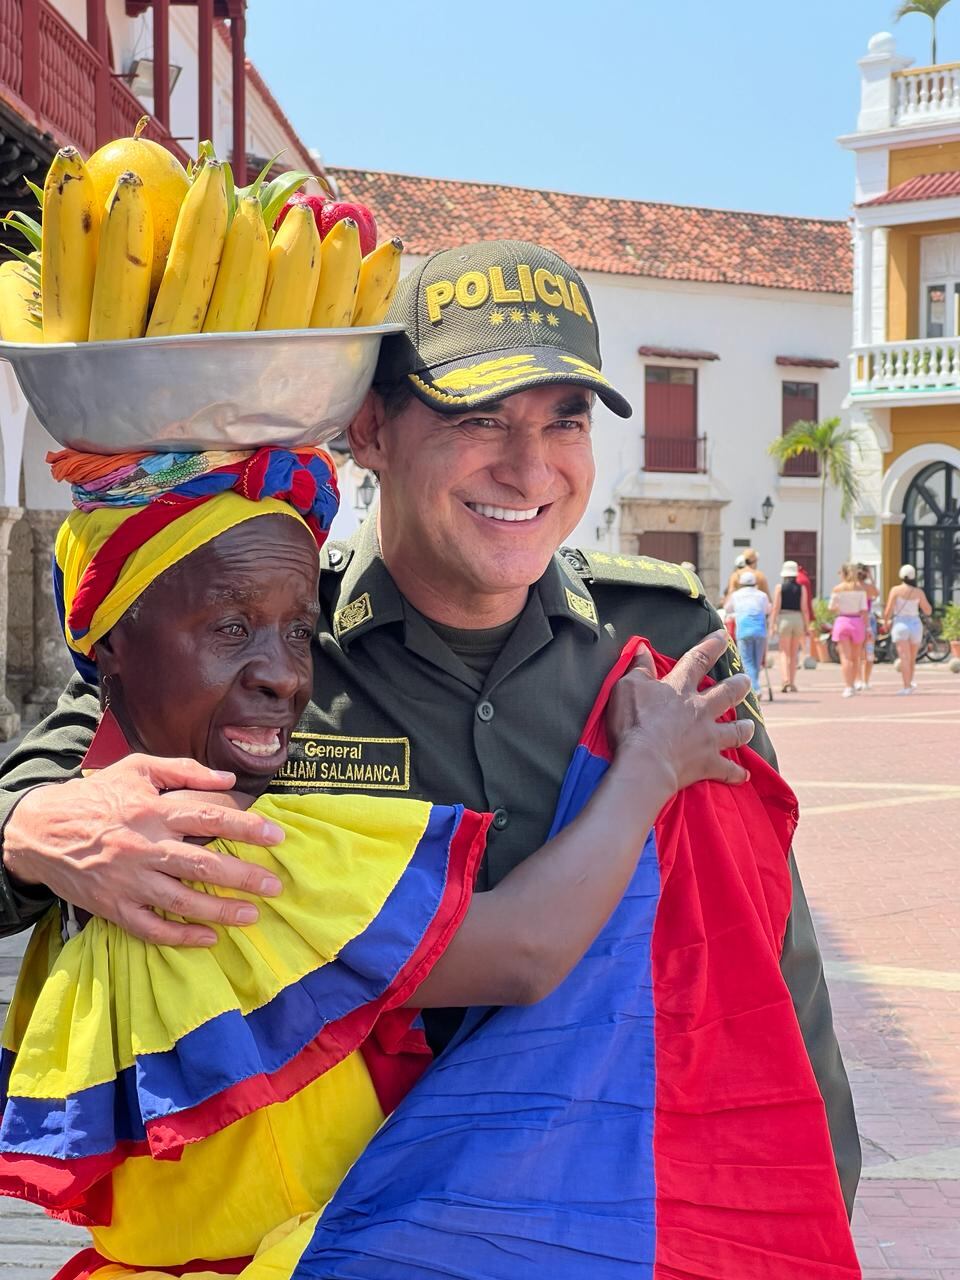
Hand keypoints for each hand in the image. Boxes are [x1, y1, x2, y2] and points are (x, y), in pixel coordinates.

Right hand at [2, 755, 285, 945]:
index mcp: (153, 811)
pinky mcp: (113, 907)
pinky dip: (180, 936)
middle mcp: (144, 847)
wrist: (40, 830)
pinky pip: (150, 928)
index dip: (247, 827)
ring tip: (252, 915)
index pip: (210, 818)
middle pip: (203, 864)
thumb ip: (184, 770)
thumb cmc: (96, 796)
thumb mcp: (137, 768)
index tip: (277, 836)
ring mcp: (128, 881)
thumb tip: (229, 779)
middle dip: (244, 876)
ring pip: (182, 901)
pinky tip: (208, 938)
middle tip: (275, 885)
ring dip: (220, 910)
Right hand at [605, 630, 753, 800]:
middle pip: (727, 693)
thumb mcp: (627, 687)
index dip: (712, 645)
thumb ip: (638, 667)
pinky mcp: (708, 762)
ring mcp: (708, 737)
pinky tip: (743, 776)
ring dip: (744, 727)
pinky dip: (735, 773)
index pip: (698, 660)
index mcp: (680, 688)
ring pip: (735, 730)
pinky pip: (727, 769)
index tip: (724, 636)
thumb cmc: (633, 723)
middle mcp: (700, 709)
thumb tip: (642, 648)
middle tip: (747, 680)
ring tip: (751, 725)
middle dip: (739, 685)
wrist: (645, 762)